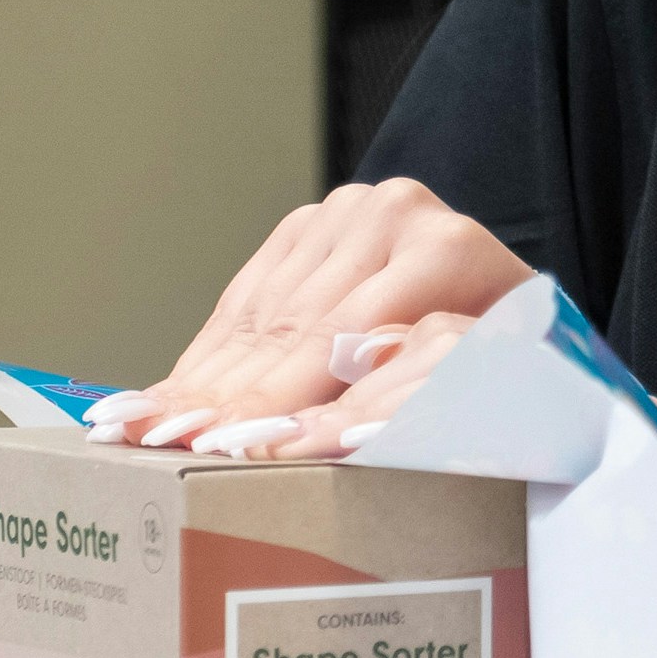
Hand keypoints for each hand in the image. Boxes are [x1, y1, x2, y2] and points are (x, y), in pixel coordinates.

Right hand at [86, 180, 529, 449]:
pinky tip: (167, 393)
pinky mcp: (309, 224)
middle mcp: (392, 215)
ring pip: (260, 311)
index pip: (342, 339)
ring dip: (200, 377)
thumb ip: (413, 400)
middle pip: (293, 325)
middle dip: (225, 394)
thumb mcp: (485, 389)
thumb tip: (312, 437)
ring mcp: (345, 212)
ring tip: (143, 427)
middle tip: (163, 444)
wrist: (513, 306)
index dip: (280, 399)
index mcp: (445, 250)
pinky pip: (246, 295)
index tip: (229, 445)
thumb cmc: (510, 366)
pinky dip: (207, 351)